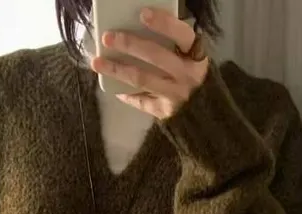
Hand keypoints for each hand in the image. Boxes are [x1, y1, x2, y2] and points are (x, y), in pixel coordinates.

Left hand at [91, 6, 209, 119]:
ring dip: (117, 69)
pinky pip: (142, 102)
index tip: (142, 13)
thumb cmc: (190, 73)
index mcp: (196, 55)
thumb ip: (173, 41)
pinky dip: (126, 94)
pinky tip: (113, 88)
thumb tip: (139, 21)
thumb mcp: (188, 54)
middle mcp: (187, 75)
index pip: (182, 34)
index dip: (163, 24)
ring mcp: (176, 95)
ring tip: (97, 62)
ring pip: (142, 79)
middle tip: (108, 37)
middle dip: (130, 45)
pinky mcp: (165, 112)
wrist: (204, 111)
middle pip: (155, 56)